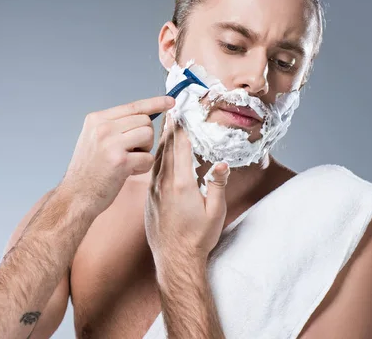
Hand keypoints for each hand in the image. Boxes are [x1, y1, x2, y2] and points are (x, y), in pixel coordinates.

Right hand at [61, 95, 174, 216]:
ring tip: (128, 161)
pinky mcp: (120, 161)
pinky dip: (142, 168)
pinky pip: (148, 157)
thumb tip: (145, 117)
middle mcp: (103, 127)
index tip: (170, 101)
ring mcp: (111, 143)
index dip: (154, 103)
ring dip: (144, 151)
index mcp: (96, 119)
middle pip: (144, 121)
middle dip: (145, 137)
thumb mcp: (94, 139)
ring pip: (149, 136)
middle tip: (130, 152)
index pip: (132, 106)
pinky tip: (127, 173)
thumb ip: (115, 126)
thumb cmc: (89, 171)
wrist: (76, 196)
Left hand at [144, 115, 229, 265]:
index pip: (179, 148)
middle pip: (165, 149)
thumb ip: (217, 185)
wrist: (174, 260)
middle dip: (169, 129)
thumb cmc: (197, 238)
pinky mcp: (149, 198)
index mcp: (181, 184)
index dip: (179, 128)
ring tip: (165, 127)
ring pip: (157, 159)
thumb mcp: (215, 212)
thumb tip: (222, 164)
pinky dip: (157, 158)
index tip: (180, 112)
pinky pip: (152, 172)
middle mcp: (163, 184)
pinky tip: (159, 155)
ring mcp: (154, 191)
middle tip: (170, 111)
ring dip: (161, 142)